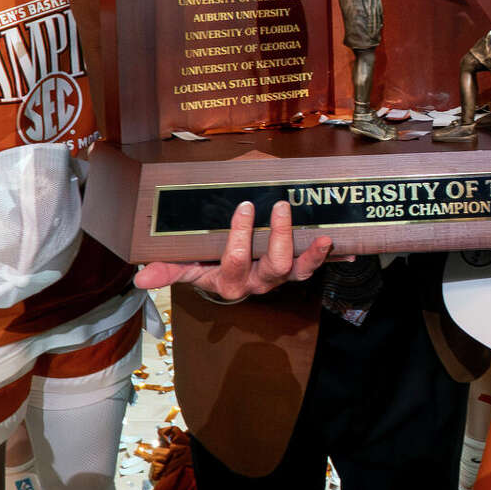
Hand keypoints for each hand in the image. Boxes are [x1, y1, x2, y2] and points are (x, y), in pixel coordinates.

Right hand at [134, 199, 331, 298]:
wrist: (232, 279)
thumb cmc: (208, 265)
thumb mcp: (188, 268)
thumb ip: (168, 271)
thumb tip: (140, 280)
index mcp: (231, 283)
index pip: (235, 263)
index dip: (241, 238)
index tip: (245, 207)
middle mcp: (260, 283)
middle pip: (274, 268)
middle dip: (280, 239)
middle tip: (280, 207)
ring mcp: (281, 276)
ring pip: (300, 271)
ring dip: (313, 255)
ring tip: (325, 237)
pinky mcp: (298, 268)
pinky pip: (319, 265)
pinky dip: (335, 258)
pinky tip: (350, 250)